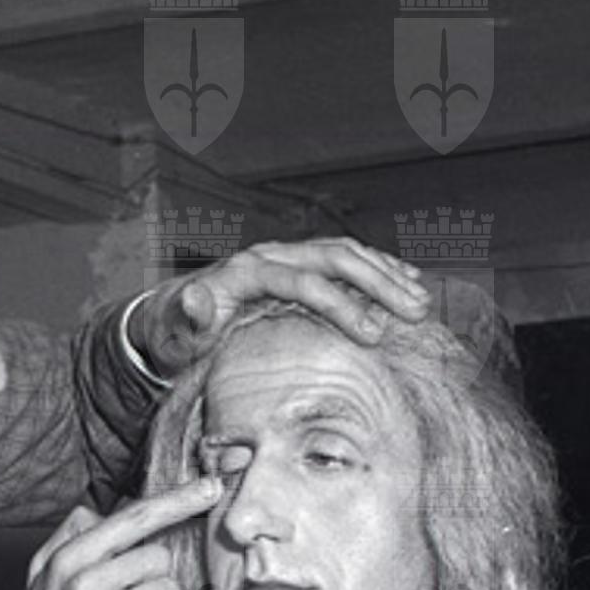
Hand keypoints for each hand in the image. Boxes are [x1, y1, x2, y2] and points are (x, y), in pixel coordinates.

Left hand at [132, 237, 431, 377]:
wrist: (169, 317)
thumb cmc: (176, 334)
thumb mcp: (176, 333)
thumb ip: (187, 318)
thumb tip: (194, 298)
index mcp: (247, 272)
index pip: (304, 282)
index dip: (340, 306)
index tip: (372, 336)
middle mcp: (271, 256)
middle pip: (335, 258)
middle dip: (378, 284)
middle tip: (414, 312)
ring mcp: (286, 256)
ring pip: (345, 253)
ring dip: (386, 274)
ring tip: (420, 301)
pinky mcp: (297, 265)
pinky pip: (344, 258)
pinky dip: (378, 267)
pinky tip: (408, 280)